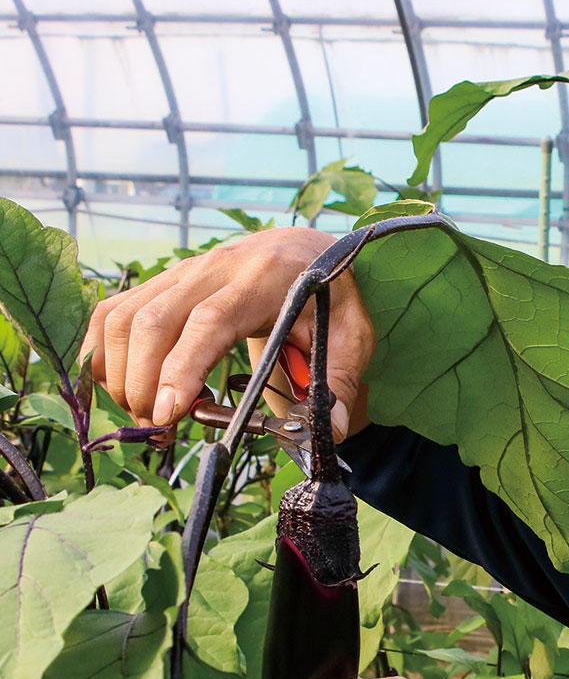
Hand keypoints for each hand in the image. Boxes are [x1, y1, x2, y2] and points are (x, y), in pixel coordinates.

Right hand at [81, 227, 373, 439]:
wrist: (306, 249)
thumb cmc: (330, 296)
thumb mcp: (352, 336)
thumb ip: (341, 381)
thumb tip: (333, 430)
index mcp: (264, 279)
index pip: (210, 320)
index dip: (183, 366)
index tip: (169, 411)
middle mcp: (214, 268)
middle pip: (155, 321)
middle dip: (145, 383)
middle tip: (159, 429)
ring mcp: (183, 272)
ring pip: (125, 317)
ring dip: (122, 373)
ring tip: (146, 415)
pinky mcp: (163, 282)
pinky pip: (114, 312)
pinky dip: (106, 352)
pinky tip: (124, 387)